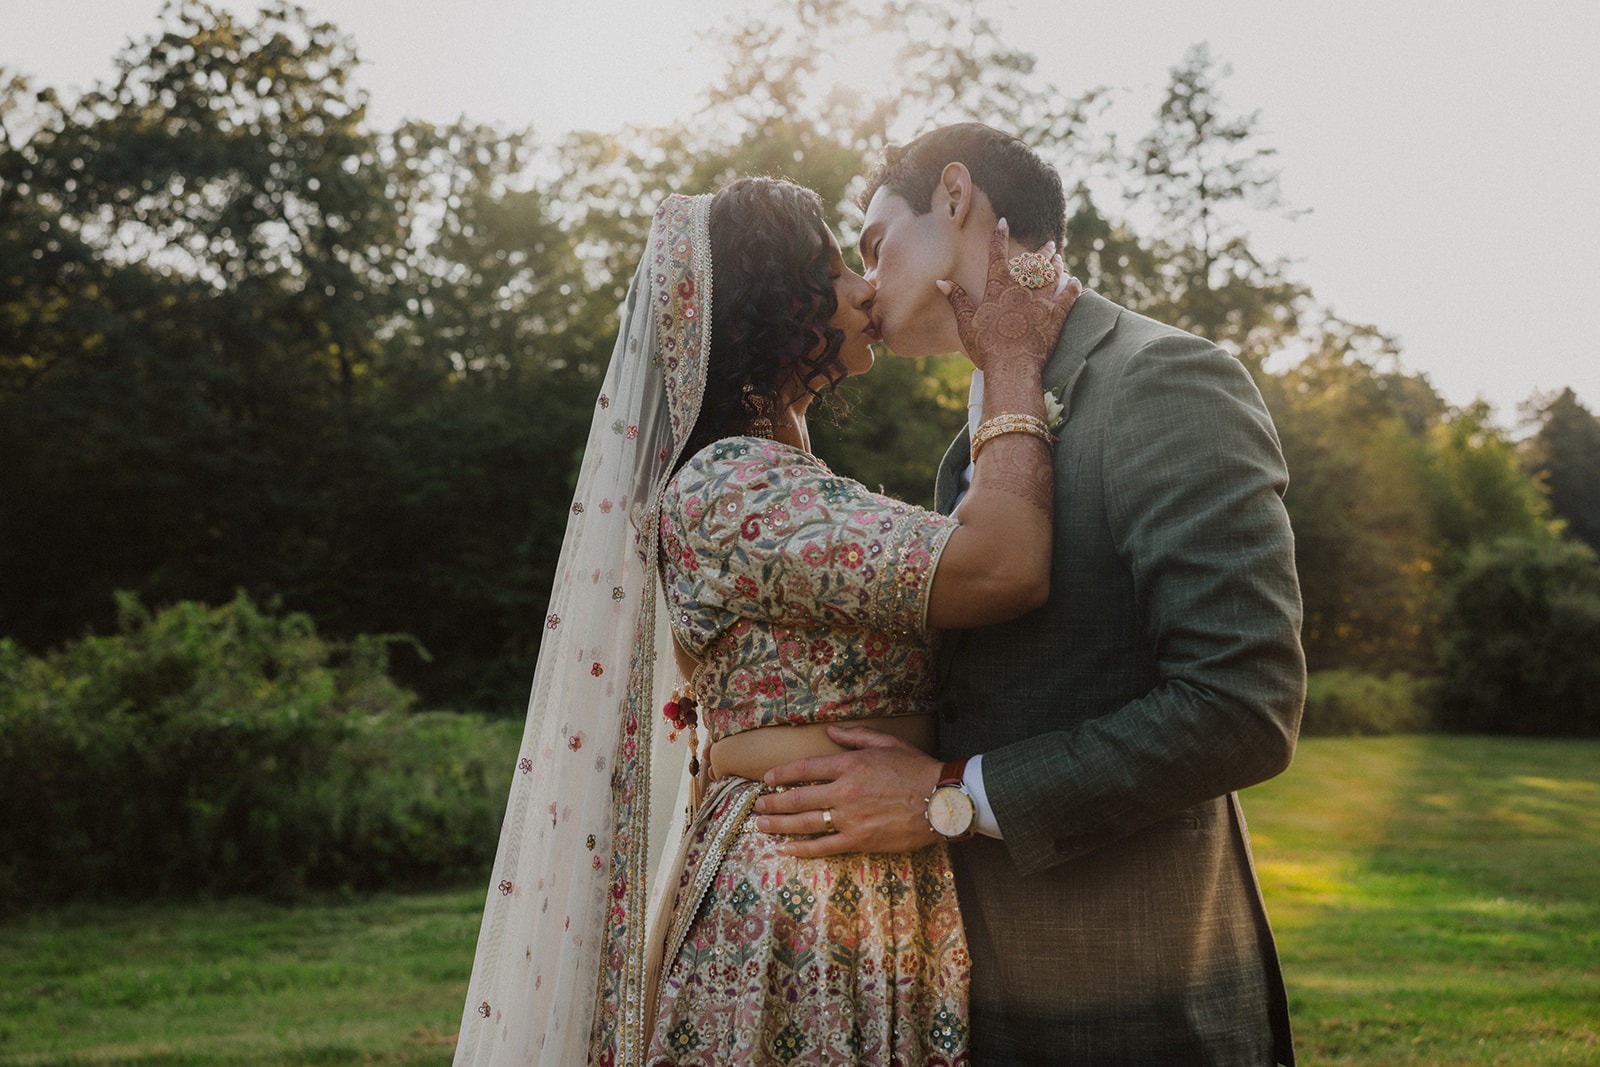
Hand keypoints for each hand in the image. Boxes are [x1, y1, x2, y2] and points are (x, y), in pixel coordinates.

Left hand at [753, 725, 944, 857]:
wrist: (942, 800)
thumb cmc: (917, 768)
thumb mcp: (886, 743)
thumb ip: (855, 736)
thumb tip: (830, 730)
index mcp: (850, 765)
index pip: (805, 769)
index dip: (782, 774)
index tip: (768, 780)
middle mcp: (844, 791)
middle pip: (798, 798)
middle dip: (773, 802)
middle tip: (757, 806)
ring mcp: (850, 818)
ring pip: (805, 823)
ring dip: (779, 825)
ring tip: (761, 826)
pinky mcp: (860, 840)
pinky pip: (824, 846)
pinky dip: (803, 848)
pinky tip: (787, 849)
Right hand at [937, 219, 1080, 375]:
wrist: (1012, 367)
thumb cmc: (986, 348)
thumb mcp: (966, 325)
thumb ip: (957, 300)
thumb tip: (942, 282)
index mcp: (998, 289)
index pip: (997, 256)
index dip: (999, 237)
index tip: (1004, 223)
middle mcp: (1021, 290)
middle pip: (1033, 263)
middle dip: (1041, 251)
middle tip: (1049, 244)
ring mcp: (1041, 301)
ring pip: (1052, 274)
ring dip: (1056, 265)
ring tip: (1059, 259)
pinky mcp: (1057, 316)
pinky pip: (1069, 296)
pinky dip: (1073, 287)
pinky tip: (1076, 282)